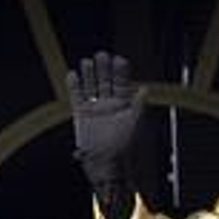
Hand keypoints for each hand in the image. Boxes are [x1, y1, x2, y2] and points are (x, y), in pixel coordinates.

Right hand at [69, 52, 142, 166]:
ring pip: (91, 86)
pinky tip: (73, 74)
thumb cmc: (123, 146)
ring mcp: (95, 108)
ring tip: (87, 62)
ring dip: (89, 74)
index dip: (120, 72)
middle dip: (103, 69)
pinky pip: (77, 96)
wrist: (106, 163)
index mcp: (124, 104)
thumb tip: (145, 89)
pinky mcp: (81, 114)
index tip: (119, 60)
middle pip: (105, 81)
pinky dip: (74, 86)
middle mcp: (109, 104)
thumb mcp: (133, 124)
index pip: (122, 83)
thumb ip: (137, 105)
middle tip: (101, 55)